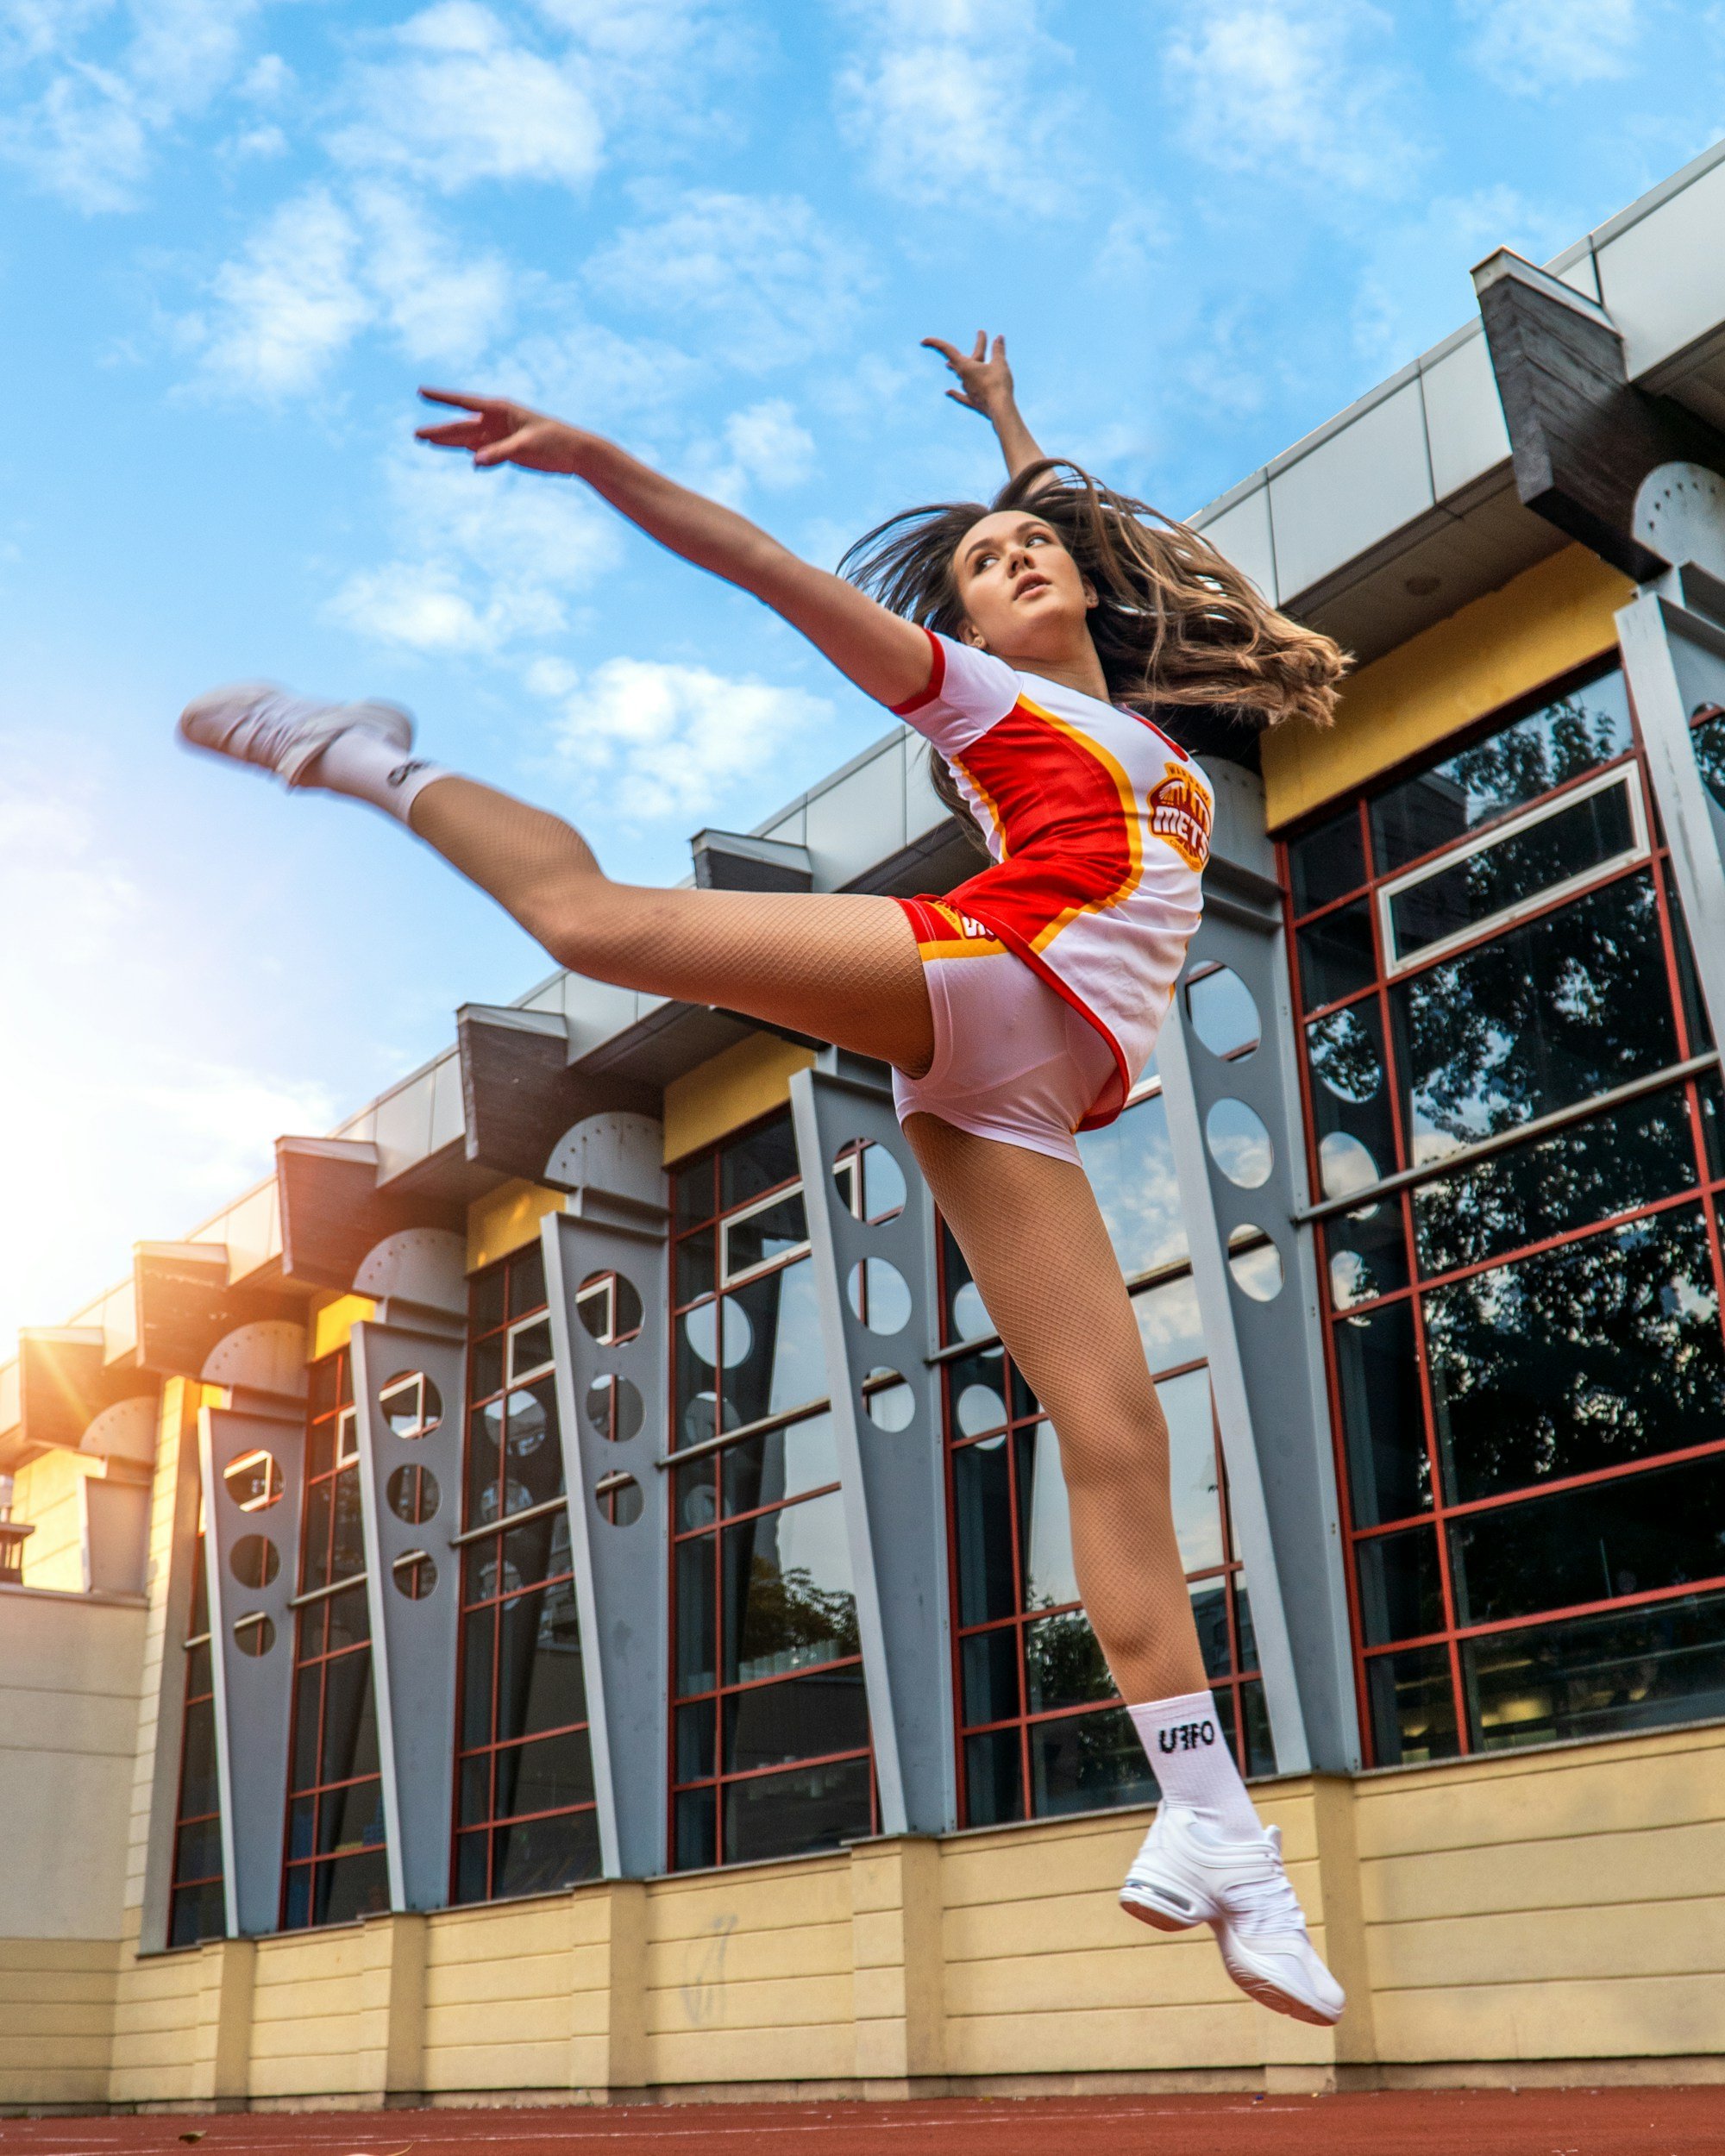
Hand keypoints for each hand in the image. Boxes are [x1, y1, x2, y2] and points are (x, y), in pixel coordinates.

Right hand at [414, 388, 592, 472]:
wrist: (576, 453)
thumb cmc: (554, 442)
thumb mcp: (527, 445)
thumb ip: (500, 453)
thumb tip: (474, 462)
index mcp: (501, 409)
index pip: (464, 402)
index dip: (442, 398)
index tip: (421, 391)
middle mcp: (497, 421)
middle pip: (461, 426)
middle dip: (439, 430)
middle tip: (416, 435)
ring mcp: (501, 436)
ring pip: (468, 439)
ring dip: (448, 441)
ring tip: (425, 441)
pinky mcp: (507, 450)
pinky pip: (482, 451)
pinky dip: (470, 452)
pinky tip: (457, 452)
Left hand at [921, 332, 1015, 420]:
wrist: (1000, 410)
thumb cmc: (998, 384)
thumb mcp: (999, 364)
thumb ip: (998, 350)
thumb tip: (998, 337)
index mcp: (965, 366)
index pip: (947, 350)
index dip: (935, 343)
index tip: (923, 341)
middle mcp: (963, 378)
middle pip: (962, 360)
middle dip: (977, 346)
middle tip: (981, 334)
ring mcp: (967, 391)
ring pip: (959, 376)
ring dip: (955, 368)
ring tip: (948, 365)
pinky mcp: (973, 402)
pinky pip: (961, 395)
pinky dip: (955, 393)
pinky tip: (948, 392)